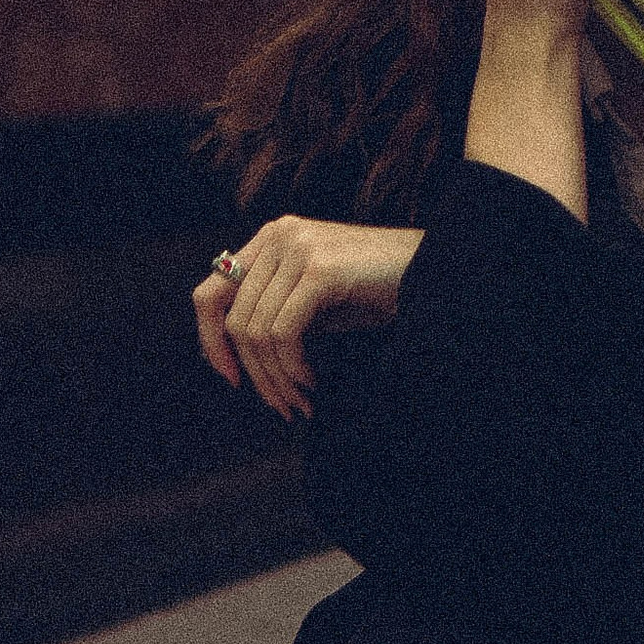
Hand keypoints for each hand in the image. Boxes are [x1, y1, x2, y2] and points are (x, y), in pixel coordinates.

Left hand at [193, 217, 425, 420]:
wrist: (434, 271)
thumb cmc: (378, 290)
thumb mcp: (314, 300)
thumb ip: (273, 315)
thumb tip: (231, 358)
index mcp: (271, 238)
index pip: (209, 293)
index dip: (210, 342)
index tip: (232, 379)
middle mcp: (278, 237)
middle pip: (233, 321)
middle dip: (255, 374)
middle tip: (281, 406)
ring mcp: (297, 249)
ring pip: (256, 332)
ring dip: (278, 378)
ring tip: (301, 400)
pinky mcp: (319, 270)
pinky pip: (283, 333)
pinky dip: (293, 368)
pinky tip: (312, 381)